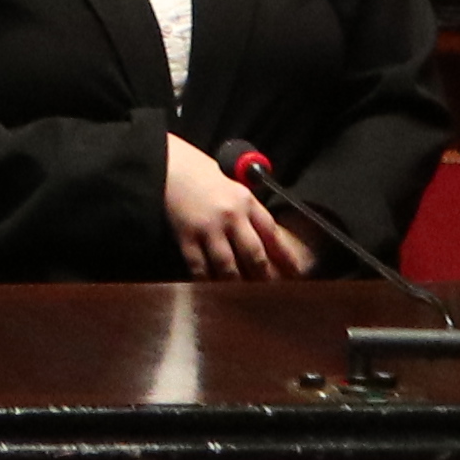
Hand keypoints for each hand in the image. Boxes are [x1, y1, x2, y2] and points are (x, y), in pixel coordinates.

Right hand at [161, 134, 297, 280]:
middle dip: (264, 277)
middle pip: (254, 255)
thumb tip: (262, 237)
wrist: (165, 162)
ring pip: (229, 267)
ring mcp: (208, 227)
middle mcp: (231, 215)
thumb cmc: (198, 170)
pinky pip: (200, 266)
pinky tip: (212, 288)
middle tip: (270, 292)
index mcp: (245, 199)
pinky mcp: (186, 236)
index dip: (285, 257)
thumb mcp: (231, 181)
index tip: (295, 273)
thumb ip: (246, 207)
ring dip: (237, 284)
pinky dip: (207, 280)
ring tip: (243, 297)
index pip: (272, 233)